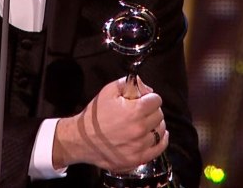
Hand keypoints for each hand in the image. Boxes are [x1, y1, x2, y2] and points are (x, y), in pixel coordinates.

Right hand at [52, 76, 168, 171]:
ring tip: (145, 124)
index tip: (143, 100)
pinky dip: (160, 141)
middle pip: (159, 115)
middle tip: (141, 112)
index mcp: (135, 111)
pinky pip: (159, 148)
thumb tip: (146, 88)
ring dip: (155, 125)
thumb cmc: (94, 116)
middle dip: (152, 111)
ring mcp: (140, 146)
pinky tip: (155, 136)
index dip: (149, 98)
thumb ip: (128, 84)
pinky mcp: (138, 158)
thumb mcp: (108, 92)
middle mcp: (140, 129)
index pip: (156, 100)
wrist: (81, 140)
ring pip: (160, 131)